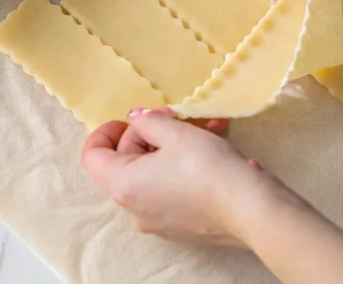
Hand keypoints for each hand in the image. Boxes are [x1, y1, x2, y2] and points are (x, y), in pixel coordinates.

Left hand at [80, 108, 290, 245]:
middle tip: (175, 117)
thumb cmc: (207, 167)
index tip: (130, 118)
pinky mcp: (178, 226)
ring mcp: (155, 221)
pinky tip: (211, 147)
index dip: (106, 131)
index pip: (92, 156)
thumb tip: (135, 118)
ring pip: (151, 174)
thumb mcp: (175, 132)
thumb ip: (148, 120)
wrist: (250, 210)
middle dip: (147, 134)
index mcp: (122, 184)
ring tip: (204, 127)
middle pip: (124, 163)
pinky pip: (169, 190)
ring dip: (170, 147)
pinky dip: (181, 168)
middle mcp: (133, 208)